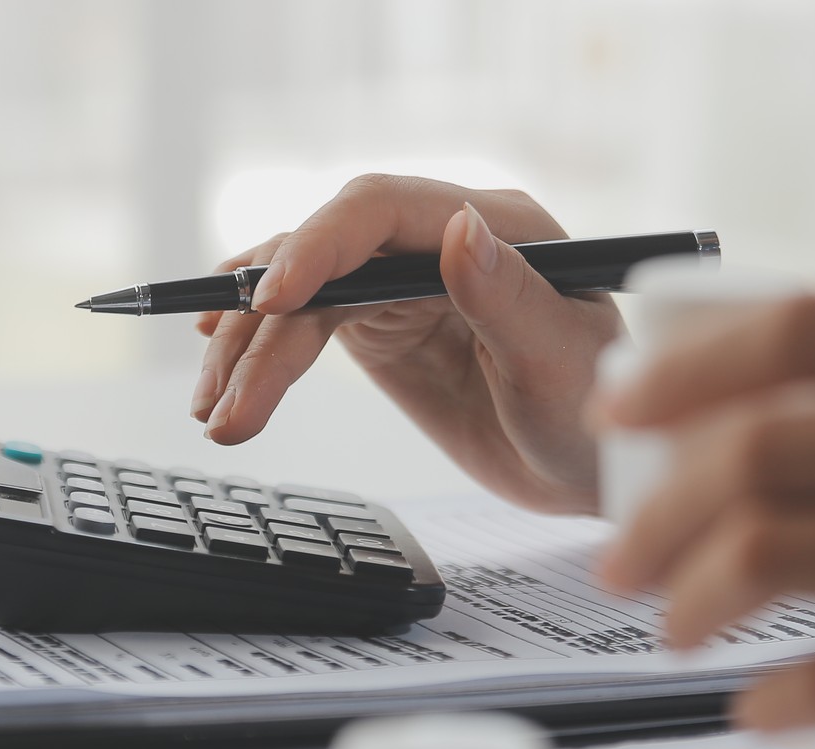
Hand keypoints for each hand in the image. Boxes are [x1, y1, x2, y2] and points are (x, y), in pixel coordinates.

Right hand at [191, 174, 623, 513]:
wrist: (590, 470)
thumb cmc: (598, 413)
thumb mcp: (562, 362)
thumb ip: (508, 297)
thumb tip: (459, 229)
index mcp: (495, 224)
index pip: (379, 211)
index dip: (315, 247)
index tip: (272, 301)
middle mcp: (437, 239)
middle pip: (322, 259)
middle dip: (265, 327)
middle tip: (227, 402)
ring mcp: (401, 282)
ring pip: (300, 297)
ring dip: (248, 354)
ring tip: (215, 417)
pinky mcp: (377, 326)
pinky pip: (302, 327)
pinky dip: (258, 357)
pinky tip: (220, 378)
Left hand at [589, 297, 814, 748]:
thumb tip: (763, 406)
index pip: (807, 331)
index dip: (684, 372)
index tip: (618, 416)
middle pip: (767, 447)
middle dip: (657, 511)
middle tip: (622, 557)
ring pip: (785, 552)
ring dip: (693, 596)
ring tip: (675, 627)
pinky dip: (775, 694)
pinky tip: (757, 704)